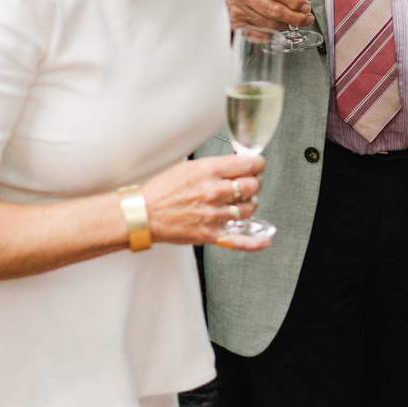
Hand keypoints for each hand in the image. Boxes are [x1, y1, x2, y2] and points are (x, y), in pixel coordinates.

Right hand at [139, 153, 269, 250]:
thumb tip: (239, 164)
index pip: (249, 165)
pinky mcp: (209, 234)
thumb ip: (216, 166)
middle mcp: (213, 192)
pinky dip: (254, 242)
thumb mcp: (189, 167)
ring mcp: (213, 214)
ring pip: (249, 209)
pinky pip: (238, 240)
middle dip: (252, 184)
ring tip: (239, 203)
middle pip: (252, 186)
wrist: (143, 214)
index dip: (257, 165)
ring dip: (248, 205)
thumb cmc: (162, 190)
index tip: (256, 166)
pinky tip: (264, 240)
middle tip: (246, 185)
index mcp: (209, 171)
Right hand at [228, 0, 313, 31]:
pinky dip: (274, 33)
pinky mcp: (237, 25)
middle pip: (275, 10)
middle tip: (307, 18)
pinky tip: (281, 29)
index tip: (306, 6)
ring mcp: (238, 12)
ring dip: (287, 26)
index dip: (295, 1)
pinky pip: (260, 34)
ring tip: (297, 22)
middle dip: (296, 16)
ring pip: (269, 24)